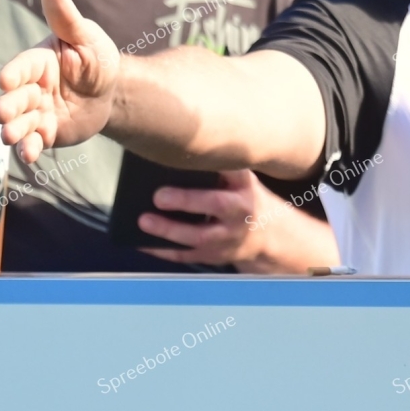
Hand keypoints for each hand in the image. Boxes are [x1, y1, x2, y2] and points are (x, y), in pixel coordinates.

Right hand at [0, 0, 119, 163]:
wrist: (112, 92)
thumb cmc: (97, 59)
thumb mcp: (86, 38)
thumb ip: (67, 19)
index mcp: (38, 61)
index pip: (23, 66)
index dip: (14, 73)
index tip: (5, 80)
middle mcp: (31, 87)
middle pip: (15, 97)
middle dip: (8, 105)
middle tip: (2, 113)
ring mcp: (36, 111)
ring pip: (20, 121)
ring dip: (14, 129)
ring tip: (10, 137)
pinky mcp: (45, 132)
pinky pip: (34, 141)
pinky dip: (30, 148)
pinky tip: (30, 155)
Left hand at [138, 170, 337, 273]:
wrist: (265, 236)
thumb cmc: (242, 199)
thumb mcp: (240, 181)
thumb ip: (218, 172)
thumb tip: (174, 156)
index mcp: (245, 187)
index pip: (235, 171)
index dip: (219, 164)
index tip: (193, 154)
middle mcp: (240, 211)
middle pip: (216, 205)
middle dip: (187, 200)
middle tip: (158, 196)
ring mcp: (228, 237)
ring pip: (198, 236)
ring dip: (169, 230)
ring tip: (144, 221)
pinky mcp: (214, 256)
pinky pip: (186, 255)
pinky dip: (164, 251)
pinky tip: (144, 243)